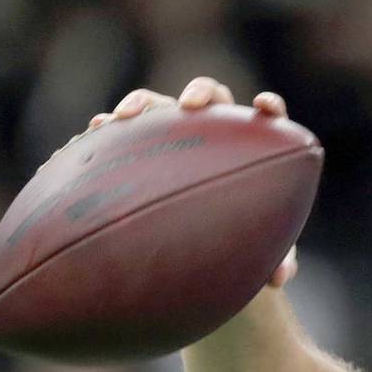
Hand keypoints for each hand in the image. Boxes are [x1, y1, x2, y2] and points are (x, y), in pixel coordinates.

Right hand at [88, 77, 297, 288]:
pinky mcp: (141, 145)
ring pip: (159, 105)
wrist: (201, 245)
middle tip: (190, 106)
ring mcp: (174, 134)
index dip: (269, 107)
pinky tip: (92, 134)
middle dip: (200, 93)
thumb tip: (278, 278)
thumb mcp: (259, 251)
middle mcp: (213, 132)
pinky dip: (108, 129)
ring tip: (121, 118)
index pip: (266, 119)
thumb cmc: (240, 239)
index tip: (265, 106)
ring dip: (141, 103)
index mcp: (252, 147)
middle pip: (211, 97)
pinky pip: (123, 130)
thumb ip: (276, 258)